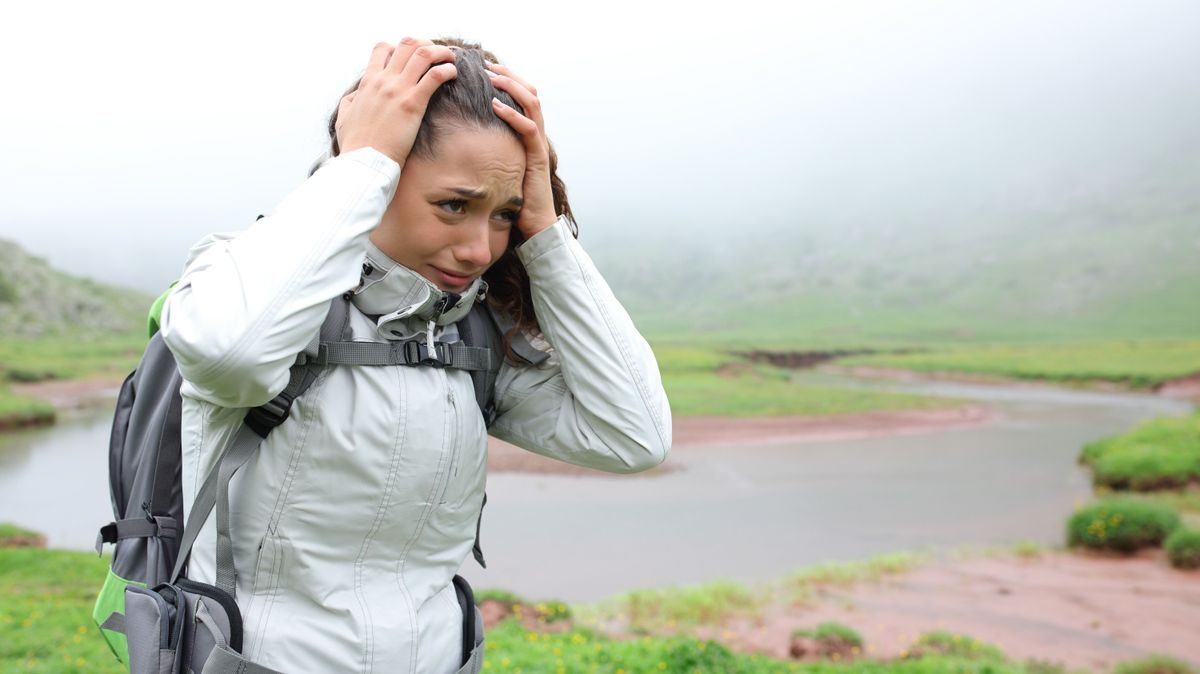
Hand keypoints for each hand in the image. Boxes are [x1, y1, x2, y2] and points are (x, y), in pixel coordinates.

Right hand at [336, 38, 456, 167]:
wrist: (364, 163)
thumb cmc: (356, 147)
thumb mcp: (344, 118)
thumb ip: (350, 102)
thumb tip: (355, 96)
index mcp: (368, 83)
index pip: (383, 48)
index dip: (400, 48)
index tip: (412, 59)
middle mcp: (383, 81)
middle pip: (407, 44)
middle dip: (426, 45)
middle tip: (437, 57)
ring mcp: (398, 90)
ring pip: (424, 53)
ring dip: (441, 52)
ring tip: (451, 60)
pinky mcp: (412, 103)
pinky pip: (436, 75)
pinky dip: (448, 69)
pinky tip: (453, 75)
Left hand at [485, 62, 557, 238]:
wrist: (535, 225)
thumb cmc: (515, 199)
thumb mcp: (499, 168)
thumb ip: (489, 151)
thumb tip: (461, 139)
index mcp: (527, 134)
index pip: (521, 96)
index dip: (506, 80)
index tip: (483, 68)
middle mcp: (536, 134)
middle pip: (529, 92)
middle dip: (508, 75)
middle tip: (485, 64)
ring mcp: (538, 144)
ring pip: (532, 103)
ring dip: (511, 87)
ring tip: (491, 77)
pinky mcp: (537, 157)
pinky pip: (528, 129)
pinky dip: (512, 114)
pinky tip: (495, 106)